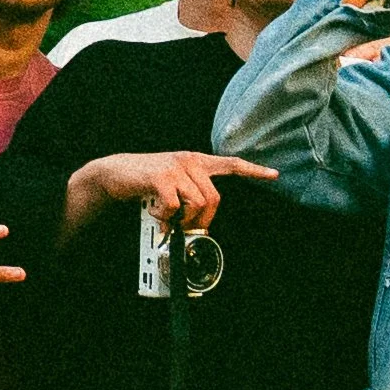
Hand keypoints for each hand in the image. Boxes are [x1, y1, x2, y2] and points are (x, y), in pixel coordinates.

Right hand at [79, 151, 276, 232]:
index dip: (253, 170)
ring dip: (182, 220)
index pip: (231, 164)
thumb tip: (200, 221)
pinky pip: (175, 206)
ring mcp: (176, 167)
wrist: (116, 173)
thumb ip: (190, 193)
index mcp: (196, 161)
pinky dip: (166, 217)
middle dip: (202, 220)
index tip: (274, 175)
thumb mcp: (173, 182)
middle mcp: (189, 161)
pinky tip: (157, 214)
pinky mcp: (161, 177)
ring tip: (166, 219)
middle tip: (186, 228)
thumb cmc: (146, 181)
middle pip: (214, 198)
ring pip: (197, 204)